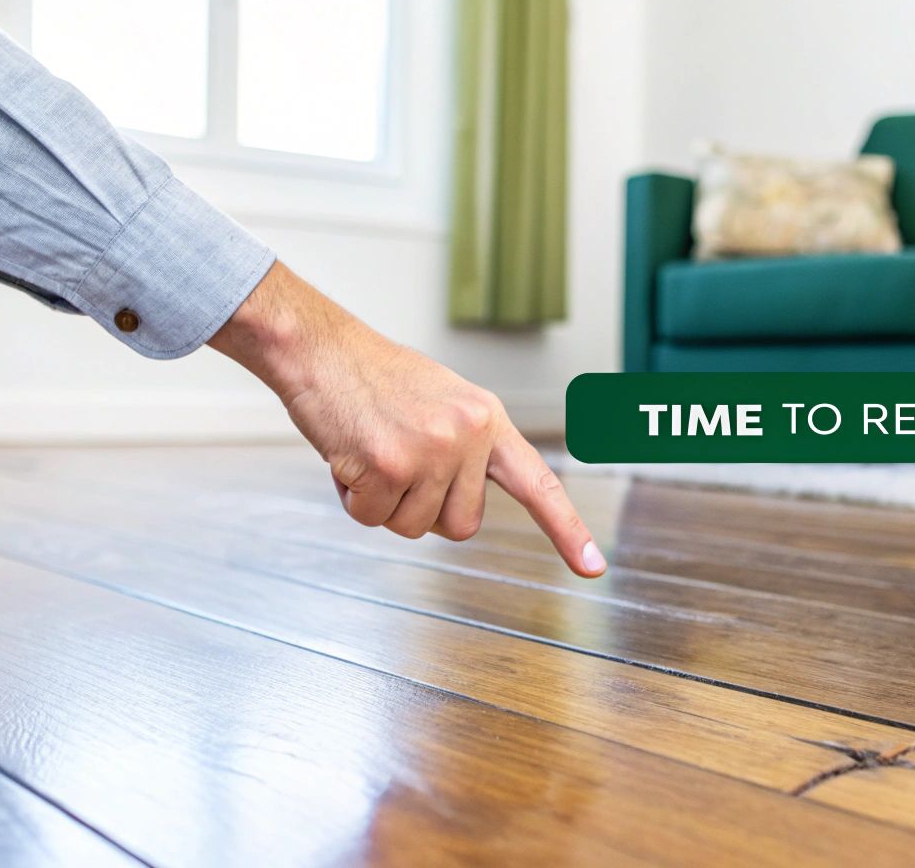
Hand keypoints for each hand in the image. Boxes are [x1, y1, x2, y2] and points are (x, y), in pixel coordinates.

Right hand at [209, 262, 605, 577]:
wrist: (320, 348)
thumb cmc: (371, 377)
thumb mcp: (440, 402)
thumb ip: (463, 449)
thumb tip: (462, 504)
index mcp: (487, 419)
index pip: (538, 483)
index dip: (567, 529)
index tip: (594, 567)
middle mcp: (467, 435)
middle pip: (461, 526)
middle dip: (424, 510)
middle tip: (396, 464)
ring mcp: (431, 450)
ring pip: (413, 527)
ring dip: (384, 504)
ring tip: (369, 452)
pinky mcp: (389, 465)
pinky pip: (371, 518)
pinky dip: (352, 498)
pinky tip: (347, 455)